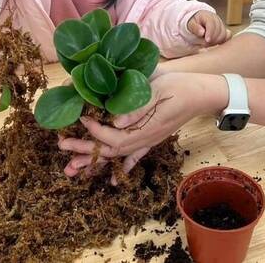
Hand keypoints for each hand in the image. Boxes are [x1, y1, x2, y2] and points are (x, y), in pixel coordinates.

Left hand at [58, 73, 225, 177]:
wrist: (203, 93)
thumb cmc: (180, 86)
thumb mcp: (159, 89)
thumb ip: (138, 107)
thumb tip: (115, 121)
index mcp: (146, 129)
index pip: (113, 137)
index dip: (94, 131)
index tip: (80, 118)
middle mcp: (145, 140)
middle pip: (110, 151)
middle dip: (84, 150)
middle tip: (61, 146)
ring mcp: (149, 141)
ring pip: (118, 156)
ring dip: (95, 161)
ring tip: (72, 168)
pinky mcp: (152, 138)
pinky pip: (134, 156)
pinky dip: (121, 167)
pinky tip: (112, 178)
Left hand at [187, 11, 230, 45]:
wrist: (199, 21)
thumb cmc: (194, 22)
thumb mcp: (191, 24)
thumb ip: (195, 28)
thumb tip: (202, 32)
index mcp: (208, 16)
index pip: (212, 24)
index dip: (210, 33)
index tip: (207, 40)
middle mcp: (217, 19)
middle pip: (219, 30)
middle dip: (212, 39)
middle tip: (204, 44)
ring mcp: (222, 25)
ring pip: (224, 34)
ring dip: (216, 41)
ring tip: (207, 44)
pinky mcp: (225, 30)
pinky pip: (228, 36)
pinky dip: (223, 41)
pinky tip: (216, 43)